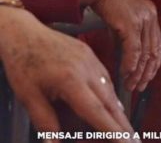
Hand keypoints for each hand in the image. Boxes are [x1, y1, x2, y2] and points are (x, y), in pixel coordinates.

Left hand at [0, 8, 138, 142]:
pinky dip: (110, 93)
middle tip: (132, 139)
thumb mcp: (29, 97)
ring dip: (118, 109)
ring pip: (110, 88)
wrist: (25, 31)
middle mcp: (86, 68)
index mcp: (71, 80)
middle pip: (110, 101)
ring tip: (123, 128)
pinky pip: (105, 76)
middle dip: (123, 123)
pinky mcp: (89, 54)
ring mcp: (90, 59)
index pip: (96, 111)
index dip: (112, 130)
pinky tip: (111, 103)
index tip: (124, 141)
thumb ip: (46, 123)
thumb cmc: (24, 61)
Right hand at [77, 0, 160, 91]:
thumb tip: (125, 57)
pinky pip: (134, 49)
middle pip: (154, 51)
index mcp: (151, 14)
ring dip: (137, 72)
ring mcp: (143, 19)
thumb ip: (125, 36)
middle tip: (140, 87)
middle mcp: (150, 16)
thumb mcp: (122, 17)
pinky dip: (131, 64)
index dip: (153, 63)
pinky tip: (126, 73)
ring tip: (131, 84)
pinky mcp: (131, 23)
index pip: (158, 44)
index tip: (148, 76)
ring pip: (145, 53)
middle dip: (147, 72)